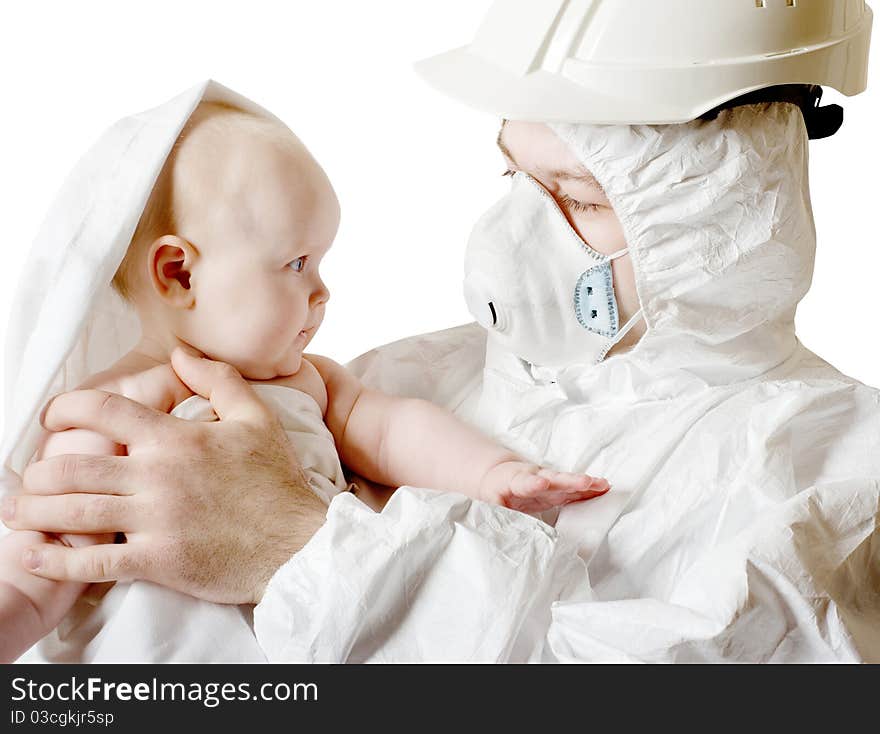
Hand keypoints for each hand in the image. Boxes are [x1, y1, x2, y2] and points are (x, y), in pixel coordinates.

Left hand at [2, 349, 325, 604]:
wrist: (298, 545)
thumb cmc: (277, 482)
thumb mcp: (257, 418)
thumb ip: (217, 380)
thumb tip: (182, 353)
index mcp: (175, 439)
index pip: (104, 411)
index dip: (66, 408)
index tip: (52, 415)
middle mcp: (157, 476)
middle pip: (75, 465)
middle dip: (39, 470)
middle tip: (30, 475)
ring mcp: (155, 521)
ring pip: (75, 511)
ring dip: (36, 510)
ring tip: (18, 510)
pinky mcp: (158, 561)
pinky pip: (93, 563)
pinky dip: (57, 559)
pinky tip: (35, 553)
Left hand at [479, 461, 609, 513]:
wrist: (500, 476)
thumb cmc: (494, 494)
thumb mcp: (491, 507)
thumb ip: (501, 520)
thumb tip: (513, 539)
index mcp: (514, 483)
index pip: (524, 482)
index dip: (533, 483)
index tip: (542, 482)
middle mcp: (534, 478)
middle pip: (552, 479)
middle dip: (568, 481)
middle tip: (585, 481)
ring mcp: (548, 481)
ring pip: (566, 481)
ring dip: (584, 484)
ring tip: (602, 485)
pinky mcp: (557, 487)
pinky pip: (574, 488)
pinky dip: (588, 488)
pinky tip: (604, 488)